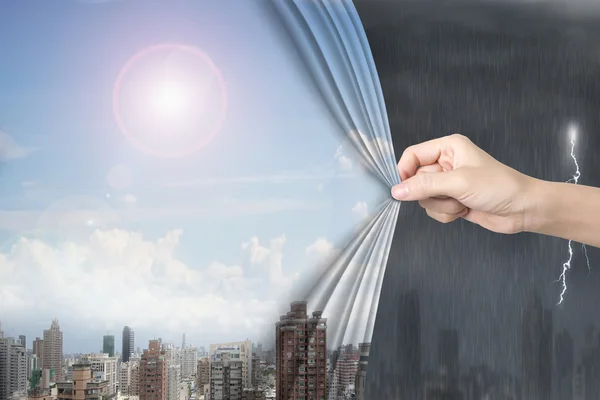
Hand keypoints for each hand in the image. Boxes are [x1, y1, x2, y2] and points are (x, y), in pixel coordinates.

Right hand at [391, 134, 535, 233]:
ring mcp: (448, 183)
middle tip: (451, 194)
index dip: (405, 172)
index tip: (403, 189)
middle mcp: (446, 163)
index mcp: (448, 147)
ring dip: (441, 205)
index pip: (412, 155)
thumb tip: (397, 190)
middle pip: (416, 180)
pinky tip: (464, 210)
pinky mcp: (452, 200)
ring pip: (423, 198)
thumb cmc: (499, 187)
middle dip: (431, 193)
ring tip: (462, 202)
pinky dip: (446, 214)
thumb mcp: (458, 182)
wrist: (523, 210)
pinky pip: (433, 210)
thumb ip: (424, 186)